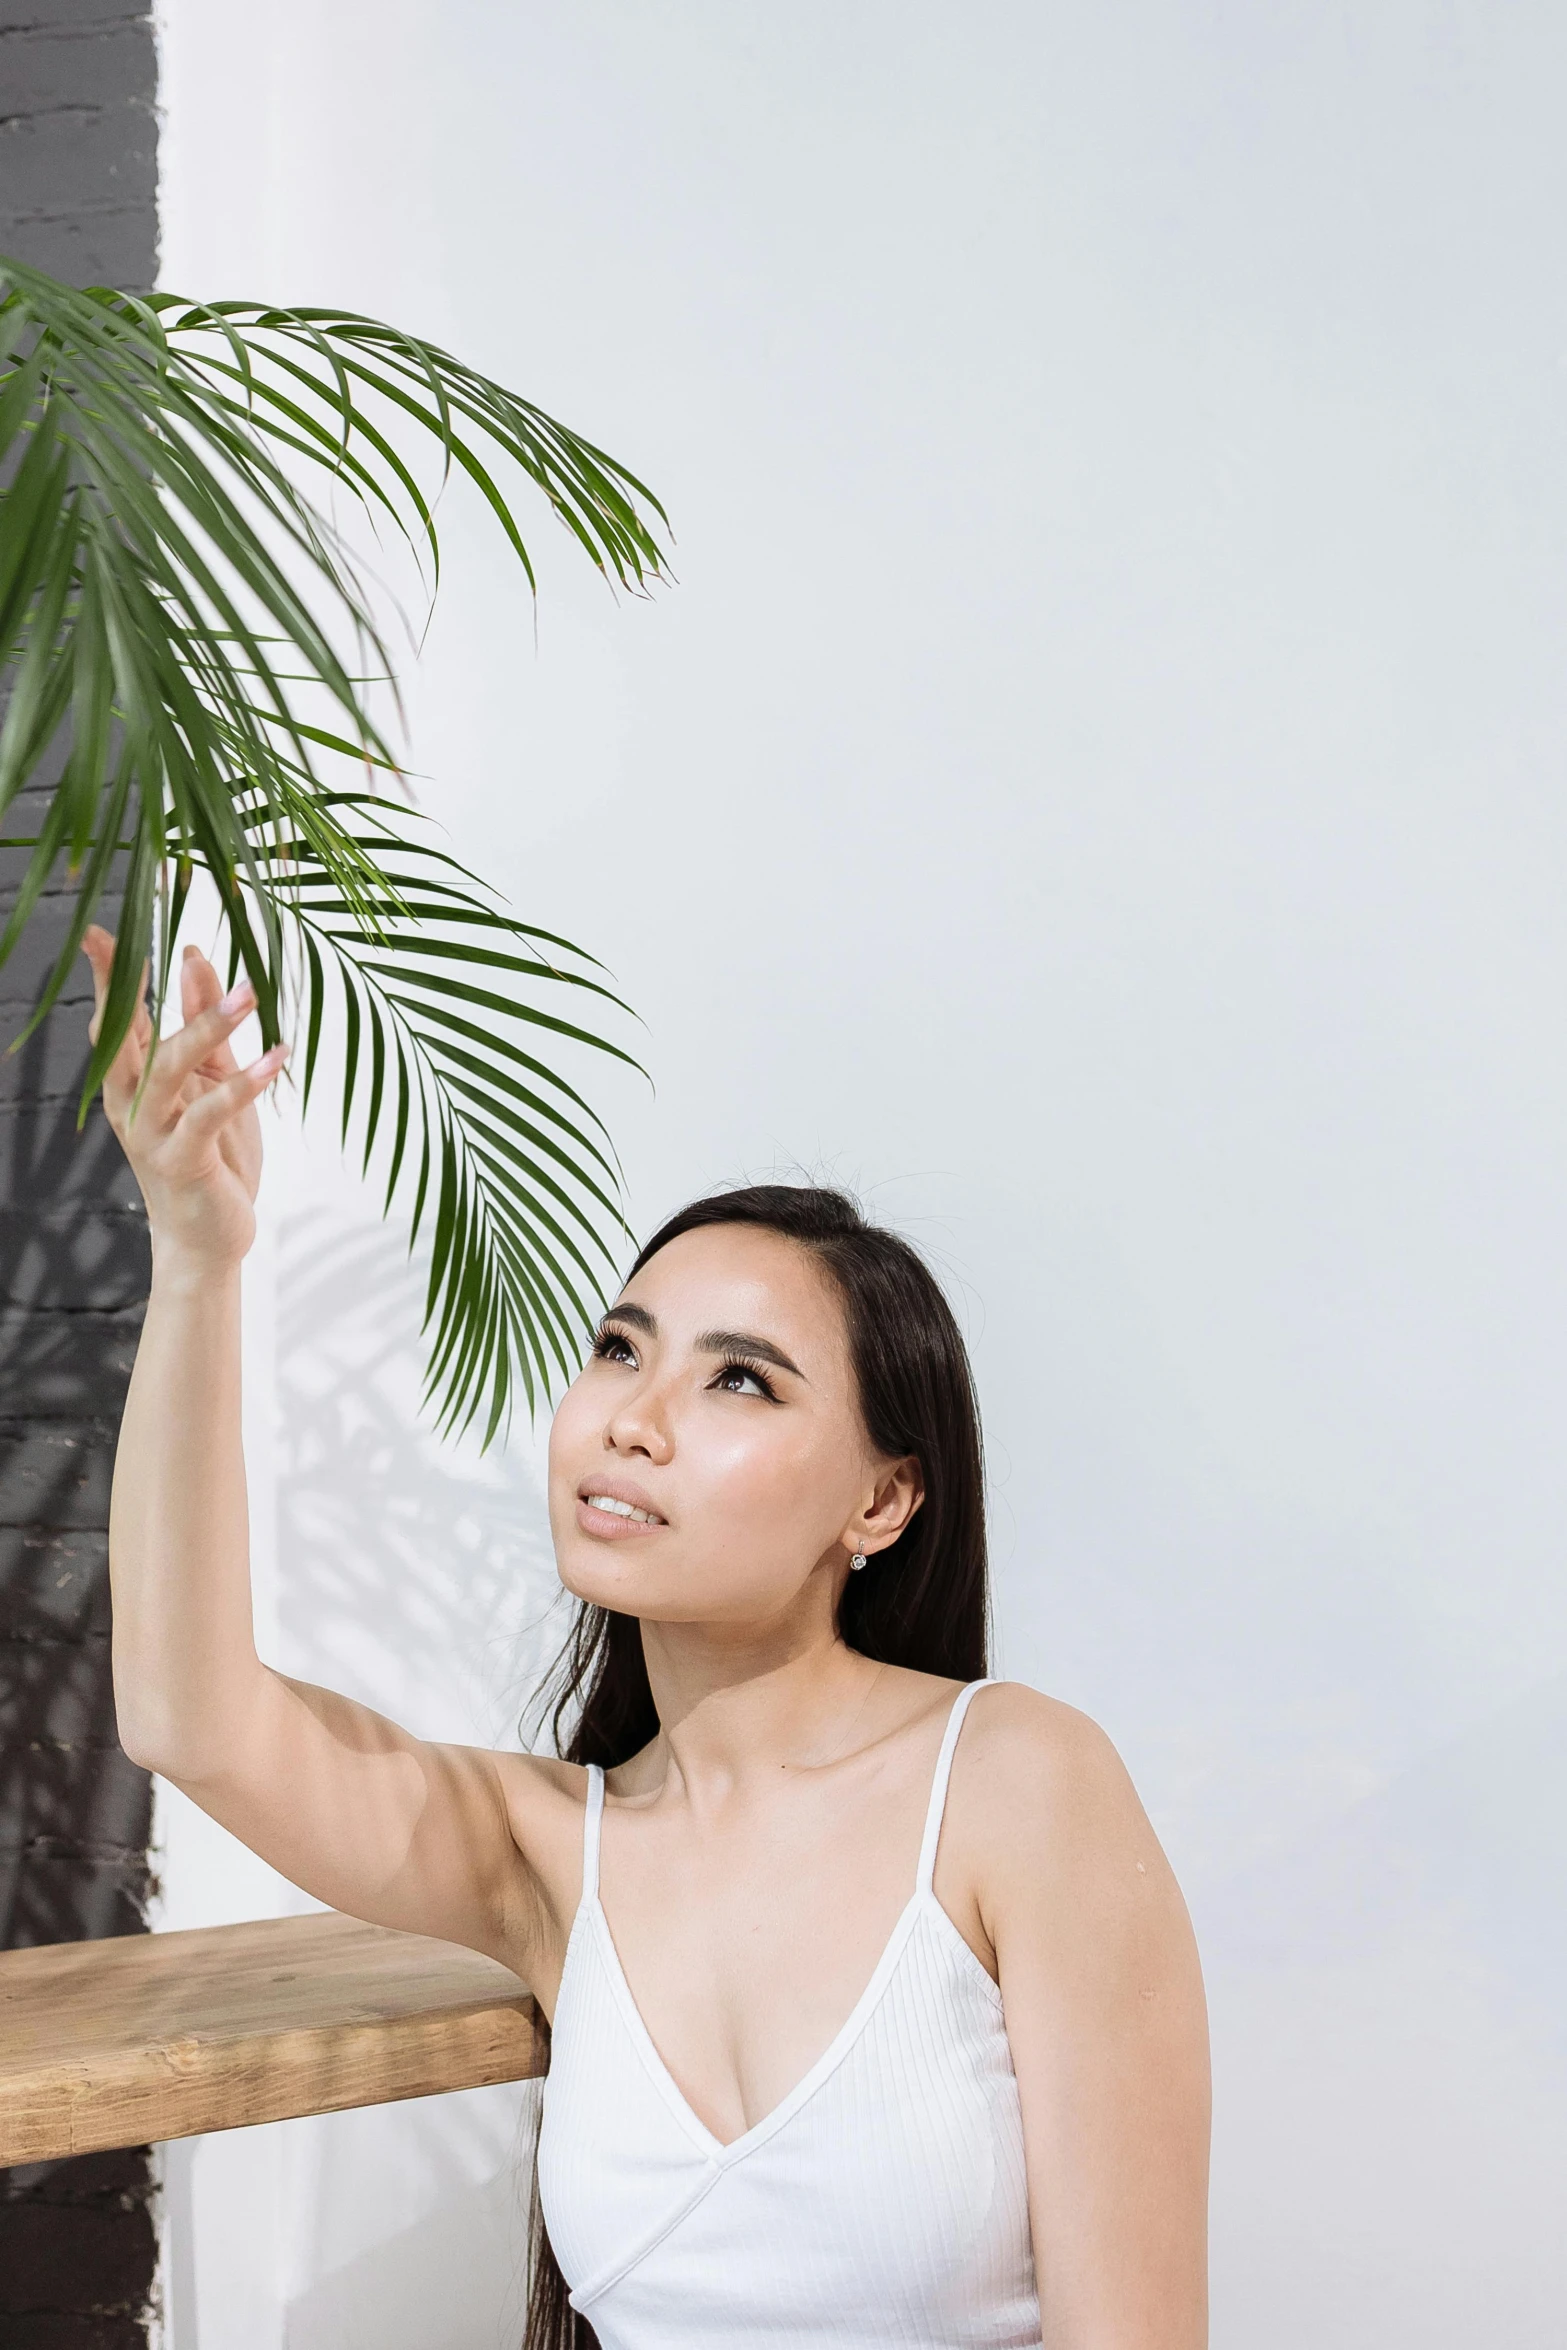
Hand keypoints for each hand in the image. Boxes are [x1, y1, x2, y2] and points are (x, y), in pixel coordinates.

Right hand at [82, 926, 287, 1277]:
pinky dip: (245, 1084)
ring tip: (252, 991)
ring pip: (169, 1065)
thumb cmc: (212, 1155)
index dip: (109, 973)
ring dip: (210, 1025)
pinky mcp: (181, 1159)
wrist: (210, 1239)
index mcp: (133, 1078)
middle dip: (128, 986)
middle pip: (123, 1032)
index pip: (117, 1015)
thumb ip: (204, 1023)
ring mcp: (151, 1131)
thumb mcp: (212, 1080)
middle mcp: (130, 1101)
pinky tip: (278, 1057)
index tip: (101, 928)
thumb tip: (193, 958)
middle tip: (143, 938)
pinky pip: (210, 1112)